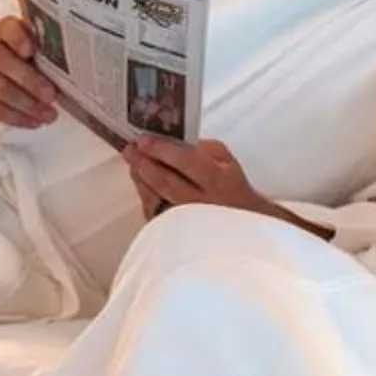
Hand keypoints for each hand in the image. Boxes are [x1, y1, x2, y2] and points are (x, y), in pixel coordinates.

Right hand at [0, 15, 57, 128]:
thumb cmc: (22, 64)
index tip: (32, 50)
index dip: (19, 38)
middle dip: (30, 81)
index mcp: (4, 31)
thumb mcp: (36, 54)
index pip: (8, 28)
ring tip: (48, 115)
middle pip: (4, 62)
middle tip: (51, 95)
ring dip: (26, 105)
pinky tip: (33, 121)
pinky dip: (16, 117)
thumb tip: (80, 65)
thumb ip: (48, 53)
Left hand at [125, 134, 278, 223]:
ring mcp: (188, 222)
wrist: (245, 229)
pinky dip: (146, 197)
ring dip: (140, 180)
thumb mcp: (229, 164)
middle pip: (165, 181)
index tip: (144, 140)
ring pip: (156, 199)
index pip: (185, 161)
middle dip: (143, 163)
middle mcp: (202, 203)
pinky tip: (142, 185)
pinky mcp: (176, 235)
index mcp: (217, 180)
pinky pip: (155, 214)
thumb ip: (206, 149)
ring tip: (133, 164)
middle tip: (130, 150)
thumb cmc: (235, 193)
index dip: (161, 149)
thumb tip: (177, 143)